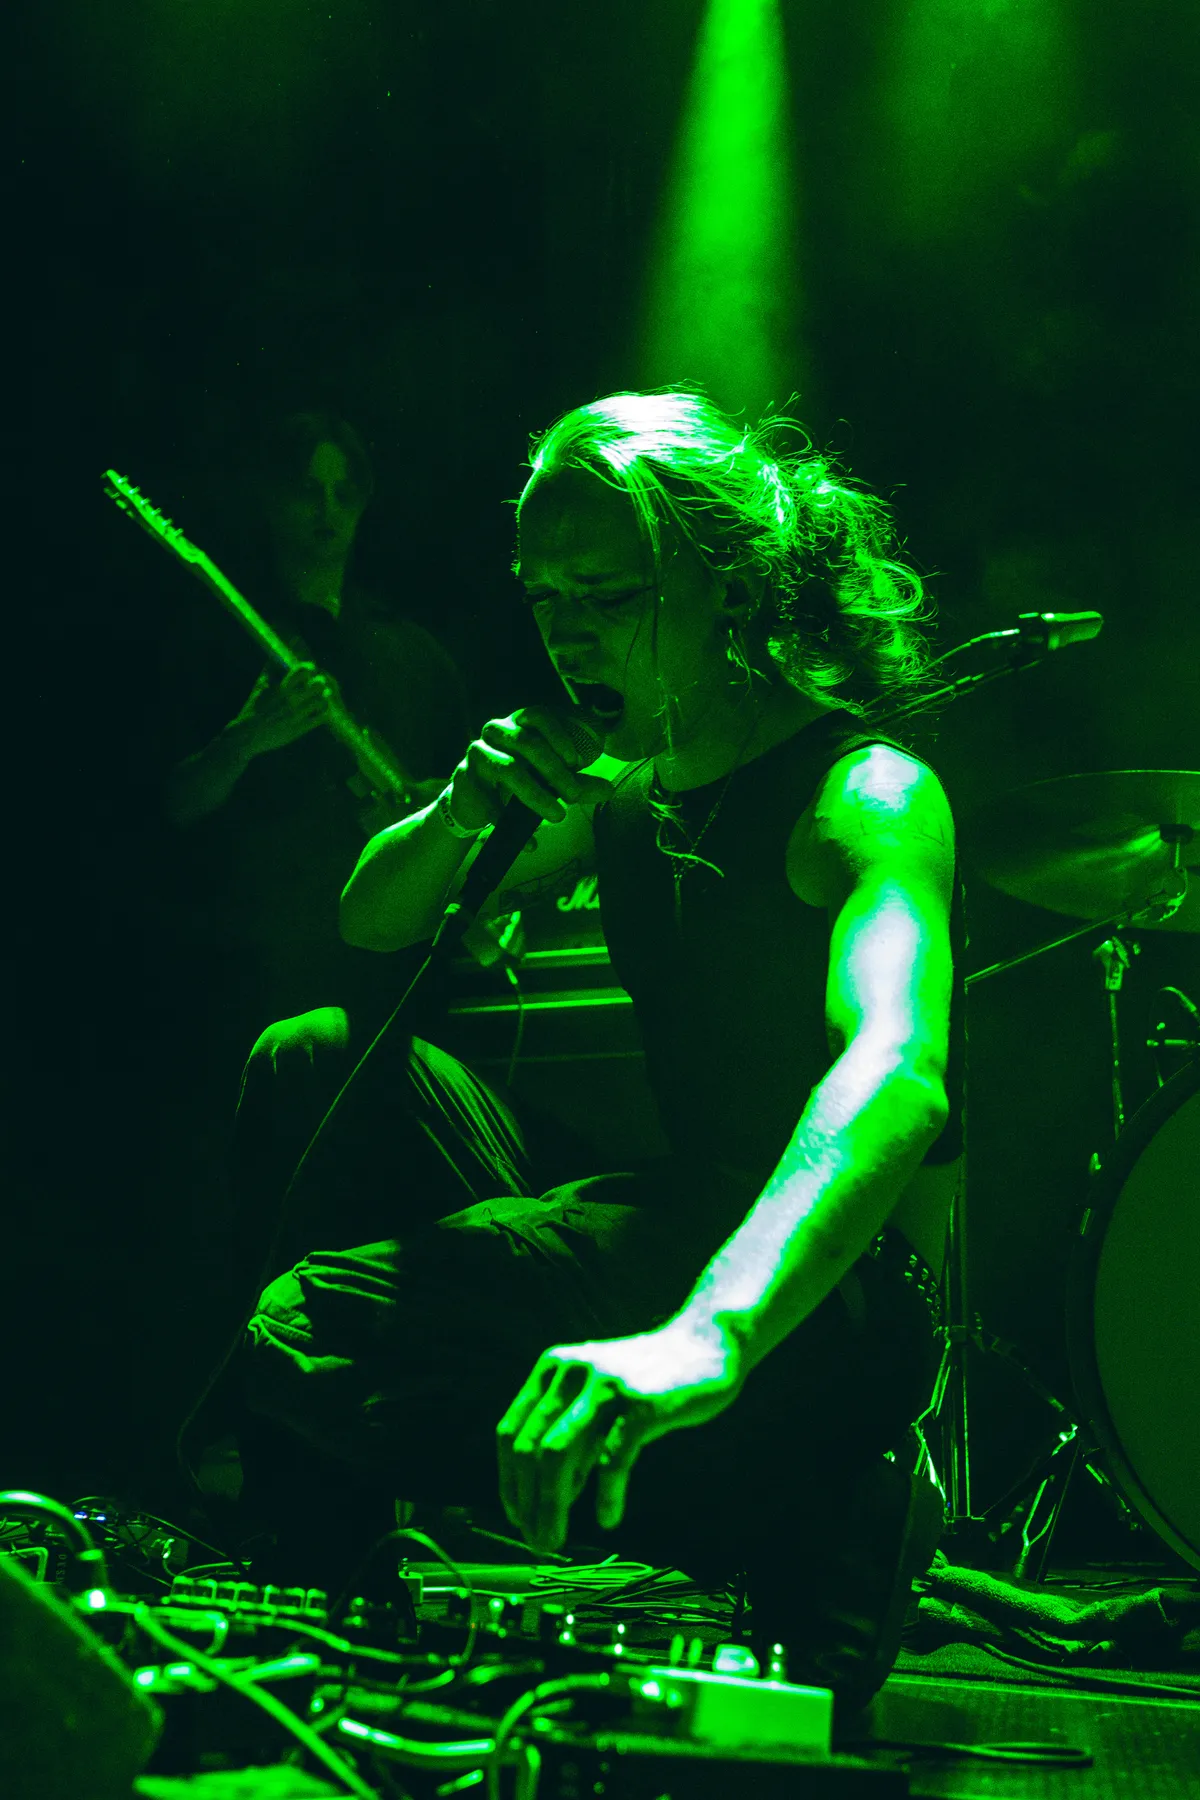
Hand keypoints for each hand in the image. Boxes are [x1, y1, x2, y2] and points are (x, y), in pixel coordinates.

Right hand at [232, 663, 340, 758]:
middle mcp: (291, 701)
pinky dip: (323, 710)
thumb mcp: (260, 686)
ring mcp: (297, 715)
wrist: (248, 735)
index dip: (309, 668)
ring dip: (323, 696)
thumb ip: (270, 668)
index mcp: (281, 688)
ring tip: (319, 697)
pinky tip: (318, 709)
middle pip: (318, 684)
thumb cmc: (253, 708)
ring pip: (322, 700)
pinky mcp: (301, 728)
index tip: (309, 670)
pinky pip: (322, 716)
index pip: (303, 671)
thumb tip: (277, 653)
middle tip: (317, 684)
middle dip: (319, 682)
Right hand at [446, 705, 613, 832]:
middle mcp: (495, 733)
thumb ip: (577, 783)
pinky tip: (530, 843)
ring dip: (537, 795)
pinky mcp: (465, 783)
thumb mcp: (548, 781)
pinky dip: (512, 824)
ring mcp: (477, 756)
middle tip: (573, 795)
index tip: (577, 762)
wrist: (474, 803)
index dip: (559, 735)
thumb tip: (610, 790)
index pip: (538, 716)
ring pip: (508, 769)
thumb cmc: (517, 783)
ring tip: (558, 816)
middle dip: (554, 771)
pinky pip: (490, 804)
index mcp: (518, 724)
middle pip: (526, 743)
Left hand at [496, 1321, 743, 1553]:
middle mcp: (572, 1371)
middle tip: (537, 1543)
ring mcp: (606, 1385)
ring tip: (555, 1542)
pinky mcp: (641, 1404)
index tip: (516, 1519)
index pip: (511, 1433)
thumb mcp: (597, 1399)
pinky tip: (608, 1519)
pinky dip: (606, 1496)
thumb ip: (571, 1437)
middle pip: (531, 1449)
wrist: (706, 1345)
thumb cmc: (647, 1380)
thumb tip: (544, 1499)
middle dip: (528, 1503)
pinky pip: (612, 1460)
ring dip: (551, 1506)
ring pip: (559, 1455)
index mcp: (552, 1368)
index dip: (508, 1483)